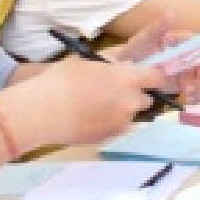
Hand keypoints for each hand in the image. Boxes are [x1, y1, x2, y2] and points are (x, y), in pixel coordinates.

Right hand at [19, 56, 167, 146]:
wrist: (42, 112)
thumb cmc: (62, 81)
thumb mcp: (87, 62)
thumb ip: (112, 65)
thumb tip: (124, 66)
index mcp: (128, 79)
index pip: (157, 78)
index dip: (153, 77)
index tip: (146, 77)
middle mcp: (131, 102)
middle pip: (147, 99)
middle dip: (136, 95)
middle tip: (116, 91)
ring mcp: (123, 122)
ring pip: (132, 115)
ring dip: (123, 110)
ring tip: (98, 106)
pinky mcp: (111, 137)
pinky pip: (119, 128)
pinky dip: (111, 123)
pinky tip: (91, 118)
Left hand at [109, 20, 199, 104]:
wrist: (126, 71)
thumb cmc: (134, 52)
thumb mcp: (144, 40)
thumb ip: (157, 27)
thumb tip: (171, 12)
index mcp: (183, 41)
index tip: (199, 73)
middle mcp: (191, 53)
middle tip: (189, 88)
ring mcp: (190, 69)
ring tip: (187, 95)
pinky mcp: (188, 82)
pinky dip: (199, 95)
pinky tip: (189, 99)